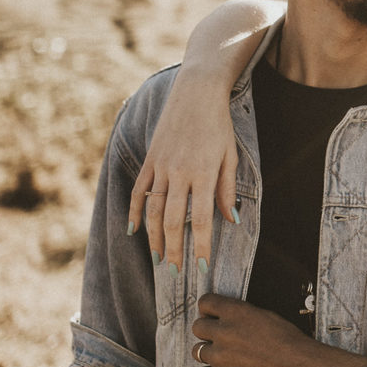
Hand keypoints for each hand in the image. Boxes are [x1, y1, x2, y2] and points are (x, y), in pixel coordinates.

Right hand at [128, 68, 238, 272]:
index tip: (202, 266)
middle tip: (174, 273)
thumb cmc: (219, 125)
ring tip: (157, 259)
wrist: (196, 93)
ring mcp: (161, 166)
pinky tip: (134, 231)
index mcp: (204, 173)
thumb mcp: (230, 156)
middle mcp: (180, 173)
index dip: (201, 245)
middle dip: (174, 249)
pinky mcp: (150, 159)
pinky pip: (139, 190)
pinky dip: (135, 211)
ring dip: (154, 237)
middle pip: (174, 220)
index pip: (202, 219)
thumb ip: (228, 189)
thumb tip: (231, 221)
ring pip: (154, 210)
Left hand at [191, 294, 313, 366]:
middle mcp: (223, 332)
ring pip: (197, 351)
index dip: (209, 309)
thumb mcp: (265, 315)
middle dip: (207, 331)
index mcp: (236, 312)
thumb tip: (221, 316)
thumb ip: (239, 314)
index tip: (212, 315)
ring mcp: (219, 357)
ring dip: (210, 352)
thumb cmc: (286, 341)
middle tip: (220, 338)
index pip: (206, 302)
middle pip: (197, 327)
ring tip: (226, 357)